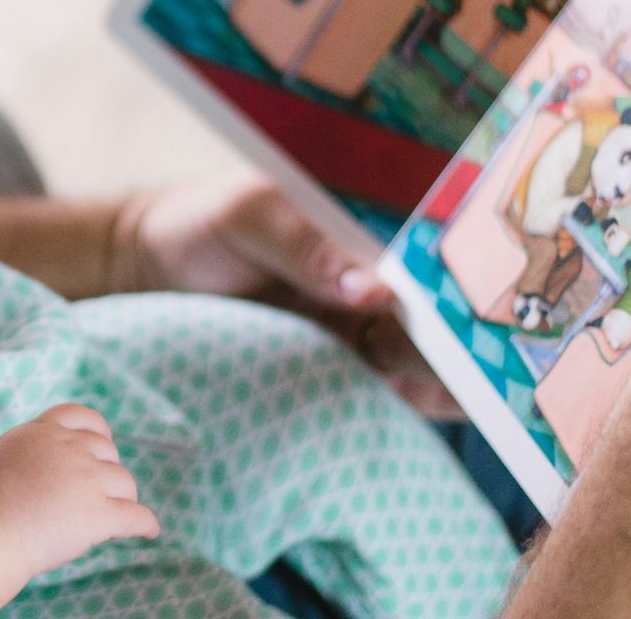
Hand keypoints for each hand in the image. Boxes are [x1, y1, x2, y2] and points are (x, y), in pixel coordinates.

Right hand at [0, 404, 158, 576]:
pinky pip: (136, 517)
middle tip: (97, 496)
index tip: (101, 447)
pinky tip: (149, 531)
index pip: (83, 417)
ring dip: (122, 499)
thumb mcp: (5, 455)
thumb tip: (49, 460)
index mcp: (43, 431)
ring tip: (113, 518)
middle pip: (108, 453)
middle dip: (106, 472)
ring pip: (125, 484)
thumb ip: (33, 449)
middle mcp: (69, 448)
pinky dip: (145, 524)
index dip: (97, 433)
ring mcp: (87, 479)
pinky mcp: (98, 513)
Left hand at [113, 176, 460, 417]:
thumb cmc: (198, 224)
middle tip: (484, 372)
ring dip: (442, 379)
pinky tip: (428, 414)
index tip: (484, 319)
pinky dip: (405, 401)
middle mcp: (369, 281)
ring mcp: (353, 327)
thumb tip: (372, 287)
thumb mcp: (246, 216)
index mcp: (361, 234)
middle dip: (462, 344)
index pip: (426, 263)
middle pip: (431, 318)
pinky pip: (379, 387)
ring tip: (473, 399)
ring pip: (416, 359)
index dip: (461, 290)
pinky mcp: (330, 366)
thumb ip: (303, 246)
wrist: (146, 268)